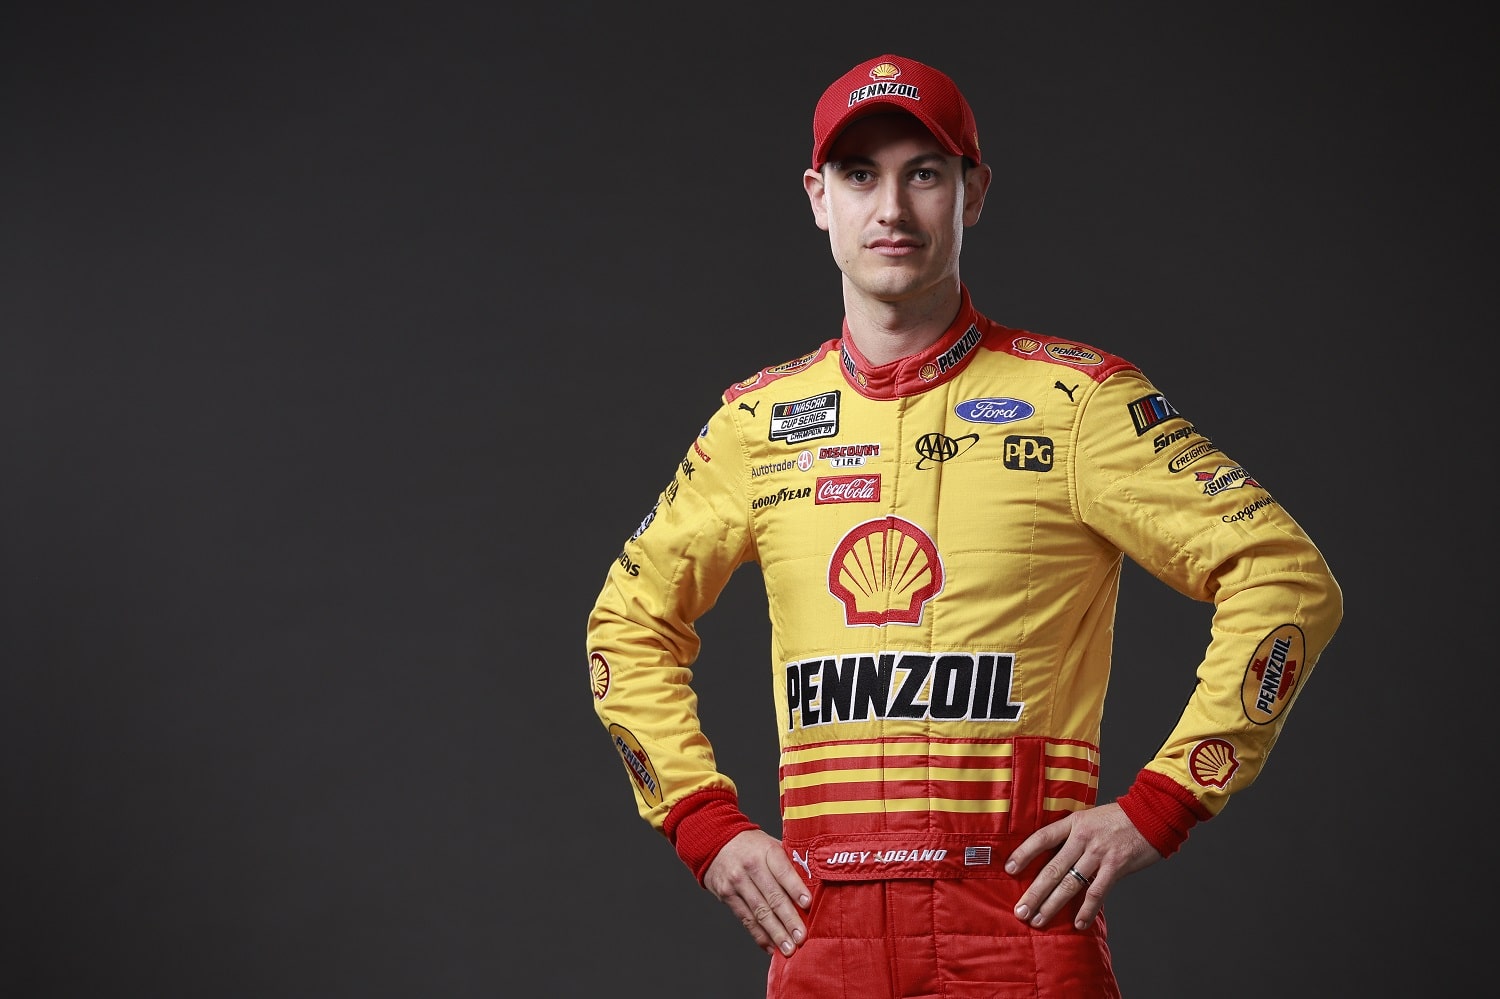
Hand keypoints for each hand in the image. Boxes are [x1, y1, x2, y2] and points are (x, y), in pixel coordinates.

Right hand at [703, 829, 810, 955]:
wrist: (715, 841)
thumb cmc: (752, 845)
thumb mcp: (771, 844)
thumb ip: (790, 861)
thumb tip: (814, 884)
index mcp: (766, 851)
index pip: (783, 871)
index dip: (795, 888)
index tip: (807, 904)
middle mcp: (750, 867)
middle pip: (772, 896)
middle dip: (788, 919)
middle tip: (801, 937)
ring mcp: (737, 882)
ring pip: (759, 912)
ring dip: (775, 933)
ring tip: (788, 949)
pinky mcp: (727, 896)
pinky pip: (745, 919)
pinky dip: (759, 935)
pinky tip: (771, 947)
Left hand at [1004, 802, 1160, 930]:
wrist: (1152, 813)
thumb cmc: (1119, 818)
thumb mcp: (1090, 818)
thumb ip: (1073, 836)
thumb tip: (1053, 857)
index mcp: (1074, 823)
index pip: (1042, 838)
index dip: (1024, 853)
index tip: (1008, 869)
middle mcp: (1083, 838)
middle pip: (1052, 868)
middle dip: (1034, 892)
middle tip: (1020, 911)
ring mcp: (1099, 853)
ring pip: (1070, 883)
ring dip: (1052, 904)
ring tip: (1039, 920)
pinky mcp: (1116, 866)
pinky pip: (1097, 892)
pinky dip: (1087, 910)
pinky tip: (1078, 923)